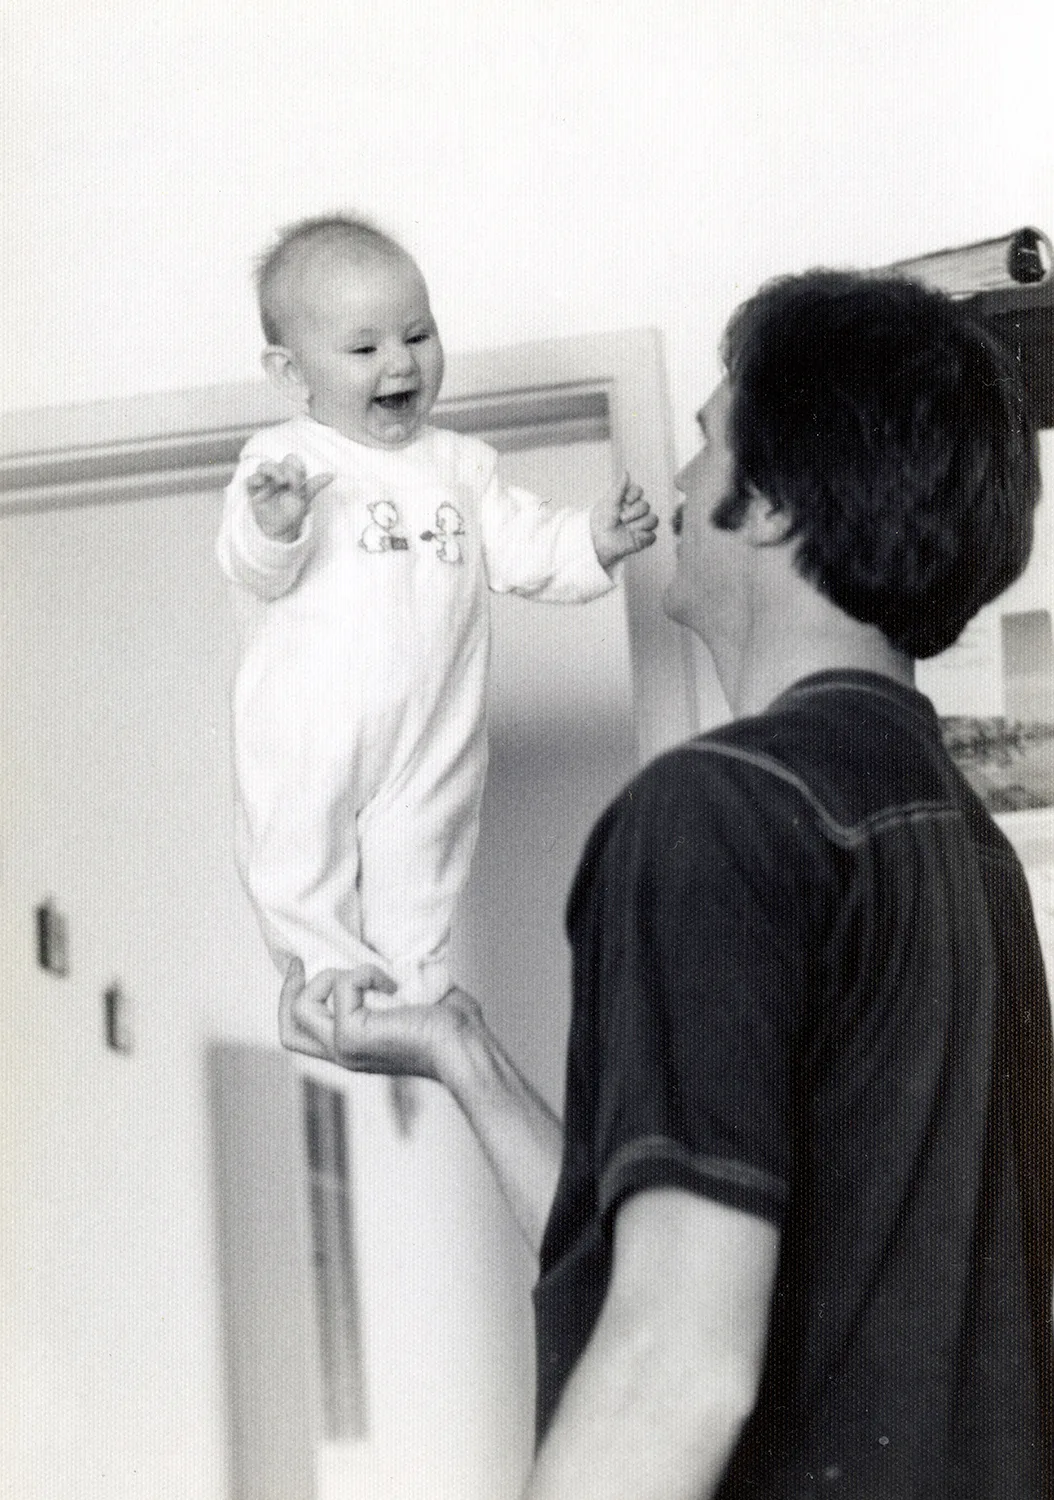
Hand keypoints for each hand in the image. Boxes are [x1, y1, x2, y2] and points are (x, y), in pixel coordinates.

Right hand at [247, 454, 332, 541]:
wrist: (279, 529)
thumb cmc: (292, 511)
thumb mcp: (304, 499)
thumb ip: (315, 485)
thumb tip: (332, 474)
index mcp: (290, 474)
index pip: (292, 460)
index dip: (296, 467)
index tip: (300, 483)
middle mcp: (276, 475)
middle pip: (280, 462)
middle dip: (288, 470)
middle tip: (293, 483)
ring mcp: (264, 481)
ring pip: (264, 466)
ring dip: (273, 470)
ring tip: (281, 481)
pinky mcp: (253, 490)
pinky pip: (251, 480)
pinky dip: (256, 479)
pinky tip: (263, 483)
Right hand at [278, 958, 482, 1082]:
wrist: (462, 1044)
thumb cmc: (447, 1024)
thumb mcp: (402, 1001)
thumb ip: (380, 989)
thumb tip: (380, 954)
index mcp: (351, 1047)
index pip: (299, 1034)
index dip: (291, 999)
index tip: (301, 966)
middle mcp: (342, 1053)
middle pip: (287, 1030)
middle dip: (288, 991)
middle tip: (300, 962)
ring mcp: (343, 1048)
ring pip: (303, 1006)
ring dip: (334, 977)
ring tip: (373, 977)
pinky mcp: (351, 1036)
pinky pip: (341, 987)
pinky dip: (366, 973)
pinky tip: (394, 985)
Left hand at [590, 475, 658, 570]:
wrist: (599, 542)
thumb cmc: (601, 522)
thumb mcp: (609, 502)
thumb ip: (619, 487)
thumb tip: (626, 471)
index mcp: (627, 501)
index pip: (639, 491)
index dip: (634, 495)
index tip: (625, 500)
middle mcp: (635, 512)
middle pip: (646, 506)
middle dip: (633, 512)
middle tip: (621, 518)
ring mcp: (641, 525)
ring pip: (653, 520)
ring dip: (638, 524)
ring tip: (626, 529)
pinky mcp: (644, 539)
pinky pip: (652, 535)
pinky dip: (643, 536)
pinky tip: (633, 537)